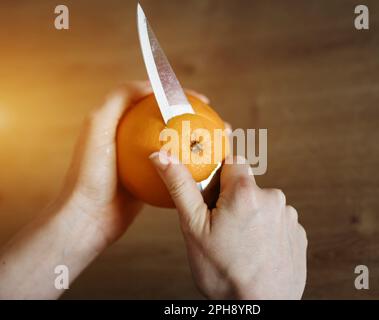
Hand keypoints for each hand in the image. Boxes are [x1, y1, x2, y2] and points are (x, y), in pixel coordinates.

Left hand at [58, 82, 211, 245]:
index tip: (202, 99)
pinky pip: (175, 169)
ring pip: (177, 145)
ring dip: (199, 142)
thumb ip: (119, 99)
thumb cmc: (89, 173)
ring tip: (220, 143)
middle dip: (196, 119)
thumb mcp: (98, 126)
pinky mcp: (151, 181)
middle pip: (171, 122)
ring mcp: (144, 161)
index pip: (156, 100)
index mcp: (122, 123)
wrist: (87, 217)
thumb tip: (150, 84)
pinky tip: (209, 168)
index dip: (180, 95)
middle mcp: (133, 140)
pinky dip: (192, 167)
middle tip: (217, 122)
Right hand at [150, 153, 307, 299]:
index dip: (220, 177)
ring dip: (252, 216)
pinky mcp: (298, 233)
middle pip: (247, 186)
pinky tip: (257, 251)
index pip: (233, 161)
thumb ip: (181, 186)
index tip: (214, 195)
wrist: (260, 309)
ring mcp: (289, 217)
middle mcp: (273, 198)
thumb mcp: (194, 228)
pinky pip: (277, 222)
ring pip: (262, 205)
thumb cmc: (224, 273)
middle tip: (222, 228)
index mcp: (245, 192)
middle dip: (233, 200)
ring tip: (241, 244)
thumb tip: (162, 155)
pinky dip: (267, 231)